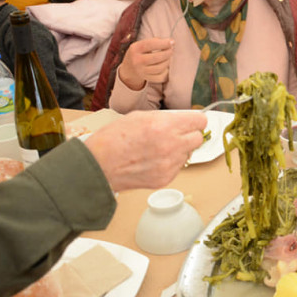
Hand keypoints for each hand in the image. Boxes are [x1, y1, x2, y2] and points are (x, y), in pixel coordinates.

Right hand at [85, 111, 206, 190]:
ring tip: (158, 148)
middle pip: (198, 138)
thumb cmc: (112, 139)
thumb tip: (182, 120)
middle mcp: (170, 145)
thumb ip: (165, 118)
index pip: (200, 121)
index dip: (195, 120)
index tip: (192, 122)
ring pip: (188, 154)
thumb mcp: (139, 117)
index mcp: (164, 126)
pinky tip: (153, 160)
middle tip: (176, 134)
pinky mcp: (165, 179)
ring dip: (179, 150)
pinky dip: (170, 163)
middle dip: (189, 135)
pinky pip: (178, 167)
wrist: (97, 166)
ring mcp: (169, 164)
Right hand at [118, 38, 173, 89]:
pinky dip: (166, 71)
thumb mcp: (140, 45)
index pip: (150, 44)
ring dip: (168, 61)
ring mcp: (141, 71)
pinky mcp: (146, 78)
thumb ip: (153, 42)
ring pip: (160, 67)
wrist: (128, 69)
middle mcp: (137, 61)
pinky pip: (161, 77)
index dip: (163, 43)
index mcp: (135, 49)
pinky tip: (166, 67)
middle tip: (171, 50)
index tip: (172, 42)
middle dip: (168, 53)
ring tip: (169, 57)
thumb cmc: (139, 53)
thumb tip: (170, 42)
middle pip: (156, 57)